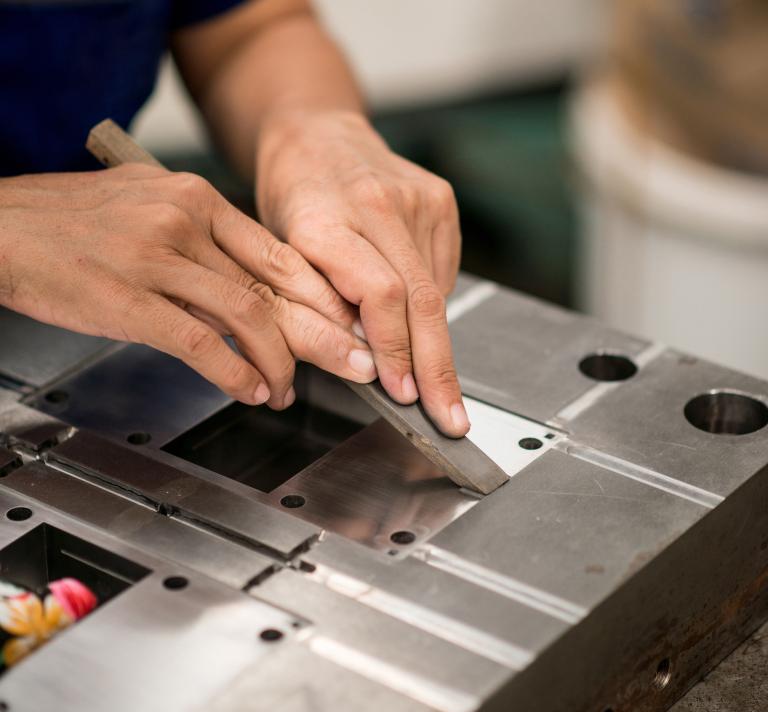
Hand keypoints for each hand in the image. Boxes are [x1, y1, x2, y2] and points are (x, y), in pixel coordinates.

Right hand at [0, 164, 376, 407]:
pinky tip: (248, 391)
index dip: (322, 296)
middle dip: (325, 332)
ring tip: (285, 391)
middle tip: (358, 363)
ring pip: (247, 315)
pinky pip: (200, 341)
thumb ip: (203, 237)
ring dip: (278, 362)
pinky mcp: (128, 298)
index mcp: (197, 199)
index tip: (350, 324)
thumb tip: (253, 280)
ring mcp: (157, 257)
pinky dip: (233, 372)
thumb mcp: (148, 207)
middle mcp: (185, 221)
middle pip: (276, 286)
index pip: (280, 253)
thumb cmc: (71, 223)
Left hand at [256, 109, 468, 436]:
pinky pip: (443, 271)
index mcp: (325, 220)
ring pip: (437, 290)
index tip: (403, 393)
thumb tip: (367, 360)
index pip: (380, 295)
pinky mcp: (440, 199)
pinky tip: (418, 320)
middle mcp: (376, 204)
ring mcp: (416, 198)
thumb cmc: (291, 204)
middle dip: (437, 367)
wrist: (317, 139)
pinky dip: (433, 305)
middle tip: (451, 417)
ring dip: (437, 344)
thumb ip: (319, 305)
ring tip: (439, 385)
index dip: (395, 350)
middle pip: (422, 299)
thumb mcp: (281, 256)